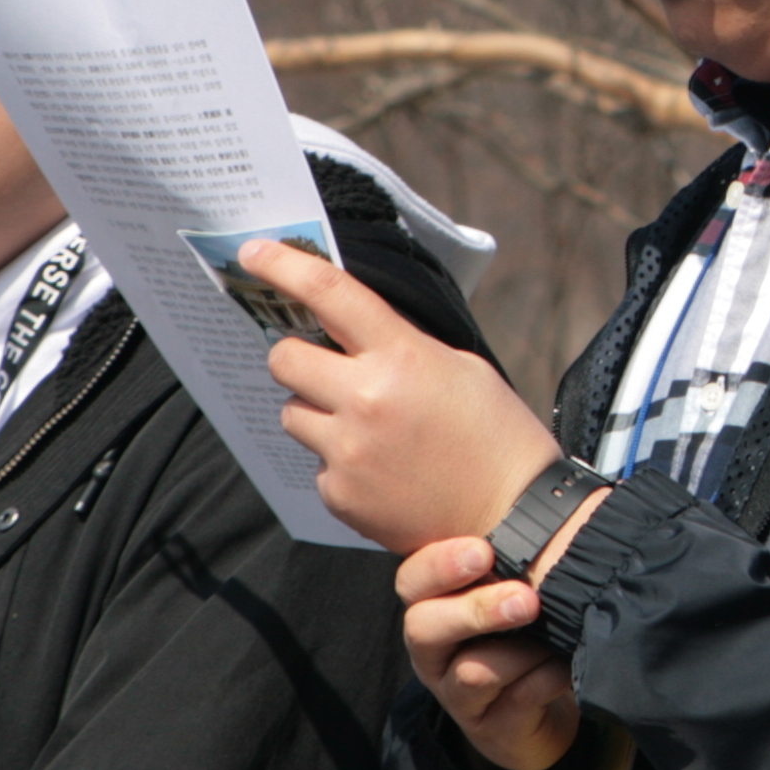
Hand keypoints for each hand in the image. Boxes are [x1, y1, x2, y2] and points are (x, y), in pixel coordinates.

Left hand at [245, 239, 557, 556]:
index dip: (283, 266)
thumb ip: (400, 346)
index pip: (328, 294)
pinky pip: (317, 463)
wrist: (515, 517)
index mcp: (401, 357)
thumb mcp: (461, 368)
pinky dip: (341, 462)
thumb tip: (347, 334)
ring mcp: (347, 452)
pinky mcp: (340, 496)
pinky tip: (384, 471)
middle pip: (283, 359)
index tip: (254, 251)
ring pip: (293, 413)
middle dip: (299, 357)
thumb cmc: (498, 436)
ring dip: (319, 412)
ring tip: (371, 430)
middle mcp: (364, 401)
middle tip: (329, 368)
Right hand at [396, 536, 583, 769]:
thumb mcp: (513, 592)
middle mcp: (436, 651)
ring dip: (519, 653)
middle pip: (424, 628)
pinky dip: (545, 681)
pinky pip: (515, 702)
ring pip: (473, 672)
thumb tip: (544, 515)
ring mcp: (458, 694)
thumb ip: (513, 560)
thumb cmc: (525, 634)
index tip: (482, 551)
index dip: (438, 565)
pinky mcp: (491, 727)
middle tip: (525, 600)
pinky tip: (563, 670)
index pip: (413, 580)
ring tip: (549, 642)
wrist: (541, 711)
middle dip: (476, 610)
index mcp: (436, 606)